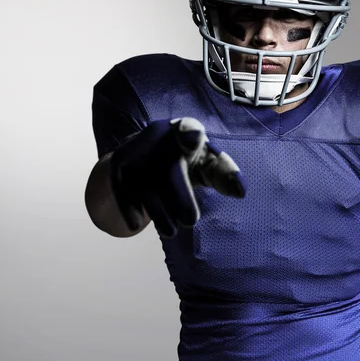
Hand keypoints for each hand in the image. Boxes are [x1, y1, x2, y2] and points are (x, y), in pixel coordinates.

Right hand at [109, 117, 245, 237]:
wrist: (148, 154)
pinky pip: (123, 189)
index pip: (189, 129)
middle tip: (191, 220)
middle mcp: (158, 135)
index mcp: (185, 130)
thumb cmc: (187, 158)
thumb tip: (240, 191)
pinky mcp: (119, 165)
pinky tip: (136, 223)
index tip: (193, 139)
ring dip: (158, 211)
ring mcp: (136, 150)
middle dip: (180, 198)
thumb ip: (224, 174)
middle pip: (169, 171)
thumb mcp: (207, 163)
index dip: (190, 134)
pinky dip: (129, 208)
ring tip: (171, 230)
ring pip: (147, 186)